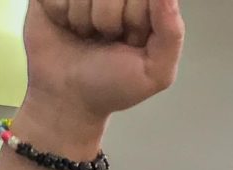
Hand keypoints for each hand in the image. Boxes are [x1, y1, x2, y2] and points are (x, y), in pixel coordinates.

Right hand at [22, 0, 184, 125]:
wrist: (67, 98)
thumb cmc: (113, 85)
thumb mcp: (155, 71)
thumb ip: (171, 34)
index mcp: (145, 7)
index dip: (135, 18)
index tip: (131, 40)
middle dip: (109, 19)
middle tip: (106, 39)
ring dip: (83, 18)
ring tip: (86, 34)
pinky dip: (61, 11)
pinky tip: (65, 24)